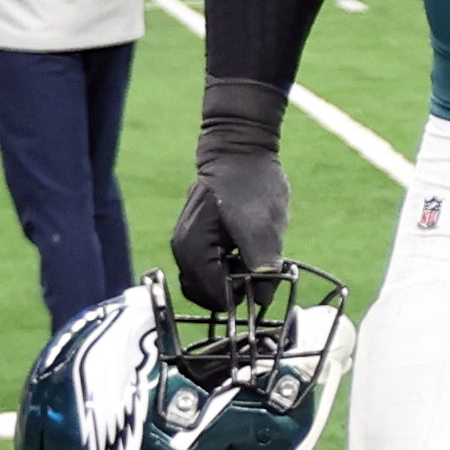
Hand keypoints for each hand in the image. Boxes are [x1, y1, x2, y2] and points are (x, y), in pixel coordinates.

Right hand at [171, 83, 289, 307]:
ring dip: (232, 283)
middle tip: (263, 277)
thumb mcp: (263, 222)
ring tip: (255, 263)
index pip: (214, 295)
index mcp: (193, 248)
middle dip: (235, 293)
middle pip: (206, 295)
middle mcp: (183, 250)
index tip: (266, 285)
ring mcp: (187, 246)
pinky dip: (229, 272)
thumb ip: (261, 261)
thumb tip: (263, 297)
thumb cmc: (251, 181)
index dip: (242, 297)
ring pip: (208, 286)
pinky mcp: (197, 243)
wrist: (240, 152)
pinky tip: (248, 256)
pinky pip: (210, 271)